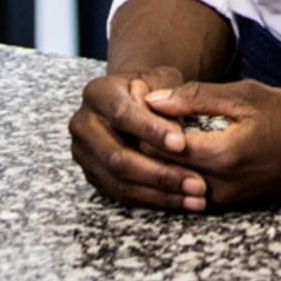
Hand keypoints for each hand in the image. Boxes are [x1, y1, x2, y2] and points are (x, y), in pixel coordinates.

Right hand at [68, 67, 210, 211]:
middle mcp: (84, 124)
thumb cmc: (155, 90)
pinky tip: (182, 201)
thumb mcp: (164, 79)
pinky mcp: (93, 175)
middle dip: (160, 173)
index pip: (122, 114)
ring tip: (195, 198)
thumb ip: (170, 94)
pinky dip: (153, 199)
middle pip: (117, 157)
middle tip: (196, 183)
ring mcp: (85, 154)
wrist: (134, 100)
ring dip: (160, 193)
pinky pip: (121, 194)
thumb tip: (173, 117)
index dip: (151, 130)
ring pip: (119, 181)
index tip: (181, 144)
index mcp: (98, 93)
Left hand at [145, 79, 280, 207]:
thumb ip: (199, 98)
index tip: (140, 96)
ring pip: (174, 176)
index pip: (158, 144)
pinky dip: (182, 162)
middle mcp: (218, 185)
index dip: (143, 120)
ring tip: (162, 121)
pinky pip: (192, 182)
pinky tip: (186, 138)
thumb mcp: (249, 95)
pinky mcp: (230, 200)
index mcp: (221, 155)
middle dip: (148, 136)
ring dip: (164, 151)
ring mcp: (224, 197)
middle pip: (160, 165)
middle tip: (144, 108)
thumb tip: (155, 100)